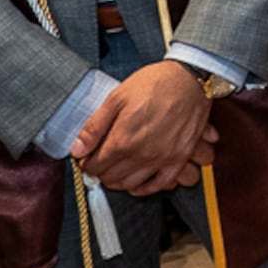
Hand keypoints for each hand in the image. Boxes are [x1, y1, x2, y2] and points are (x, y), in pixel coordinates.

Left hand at [75, 63, 210, 194]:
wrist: (190, 79)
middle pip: (111, 176)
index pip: (95, 165)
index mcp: (123, 139)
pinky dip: (146, 188)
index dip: (86, 163)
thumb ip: (94, 127)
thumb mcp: (116, 98)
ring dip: (118, 181)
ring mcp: (163, 158)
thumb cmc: (154, 84)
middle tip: (97, 163)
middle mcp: (143, 154)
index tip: (85, 158)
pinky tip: (137, 185)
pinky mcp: (180, 157)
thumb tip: (77, 150)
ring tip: (113, 171)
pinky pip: (161, 183)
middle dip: (99, 172)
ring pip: (132, 183)